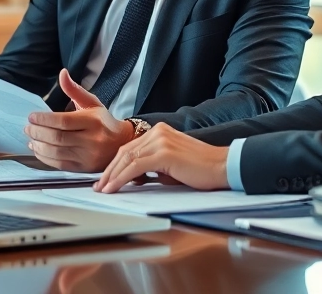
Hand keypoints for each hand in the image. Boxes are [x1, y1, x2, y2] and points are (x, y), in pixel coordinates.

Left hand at [25, 69, 134, 171]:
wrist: (122, 143)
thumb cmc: (103, 121)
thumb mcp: (92, 103)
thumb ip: (74, 90)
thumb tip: (62, 73)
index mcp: (93, 122)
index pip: (64, 121)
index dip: (44, 119)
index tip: (31, 117)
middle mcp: (92, 140)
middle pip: (58, 138)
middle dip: (38, 132)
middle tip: (27, 128)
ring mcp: (88, 156)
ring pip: (56, 152)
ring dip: (39, 146)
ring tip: (30, 138)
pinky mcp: (84, 168)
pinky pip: (59, 165)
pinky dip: (45, 158)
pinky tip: (38, 150)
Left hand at [94, 122, 228, 192]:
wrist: (222, 166)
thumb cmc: (200, 169)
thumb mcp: (170, 165)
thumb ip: (152, 167)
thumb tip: (134, 178)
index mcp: (159, 131)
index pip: (130, 148)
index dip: (115, 164)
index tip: (106, 178)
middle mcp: (158, 132)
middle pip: (125, 151)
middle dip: (110, 170)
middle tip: (99, 186)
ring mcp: (160, 140)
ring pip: (127, 159)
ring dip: (112, 176)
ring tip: (103, 189)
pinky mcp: (164, 153)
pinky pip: (135, 167)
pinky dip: (121, 178)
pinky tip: (114, 188)